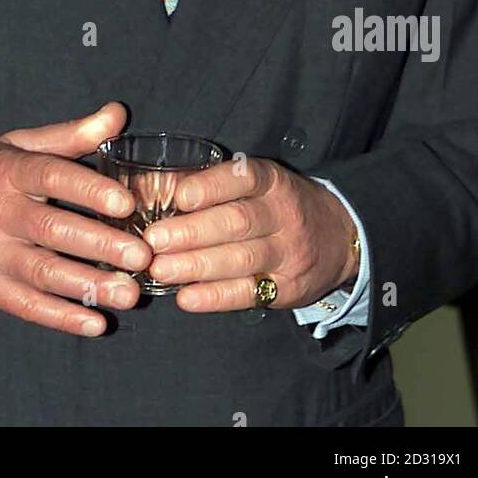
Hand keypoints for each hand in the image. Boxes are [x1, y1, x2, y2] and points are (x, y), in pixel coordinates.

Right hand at [0, 101, 151, 335]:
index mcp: (9, 171)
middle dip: (101, 245)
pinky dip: (62, 317)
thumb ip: (70, 135)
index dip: (88, 189)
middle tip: (142, 256)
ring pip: (44, 273)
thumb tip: (117, 114)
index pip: (50, 176)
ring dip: (90, 287)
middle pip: (53, 230)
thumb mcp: (16, 146)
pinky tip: (95, 324)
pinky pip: (26, 306)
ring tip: (130, 294)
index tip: (124, 202)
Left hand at [143, 156, 357, 311]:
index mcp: (271, 181)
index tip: (180, 196)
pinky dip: (216, 297)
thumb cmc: (275, 204)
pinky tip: (186, 298)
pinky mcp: (287, 289)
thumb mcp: (253, 183)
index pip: (244, 178)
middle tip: (153, 241)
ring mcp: (288, 254)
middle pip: (237, 222)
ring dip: (196, 266)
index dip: (212, 187)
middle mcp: (283, 215)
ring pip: (241, 259)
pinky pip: (249, 294)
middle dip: (192, 232)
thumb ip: (202, 183)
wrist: (339, 237)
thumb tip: (139, 184)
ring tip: (159, 270)